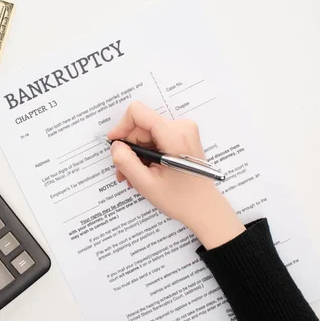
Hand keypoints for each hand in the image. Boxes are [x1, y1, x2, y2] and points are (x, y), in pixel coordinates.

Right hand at [108, 101, 244, 248]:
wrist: (204, 208)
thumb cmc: (180, 199)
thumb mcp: (146, 184)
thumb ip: (126, 161)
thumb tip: (115, 145)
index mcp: (174, 135)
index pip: (138, 112)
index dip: (121, 126)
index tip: (115, 145)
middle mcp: (181, 127)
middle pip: (141, 126)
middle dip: (129, 147)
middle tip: (123, 172)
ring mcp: (184, 131)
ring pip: (146, 133)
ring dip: (136, 153)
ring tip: (134, 176)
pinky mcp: (183, 136)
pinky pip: (155, 137)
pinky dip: (146, 153)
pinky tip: (145, 171)